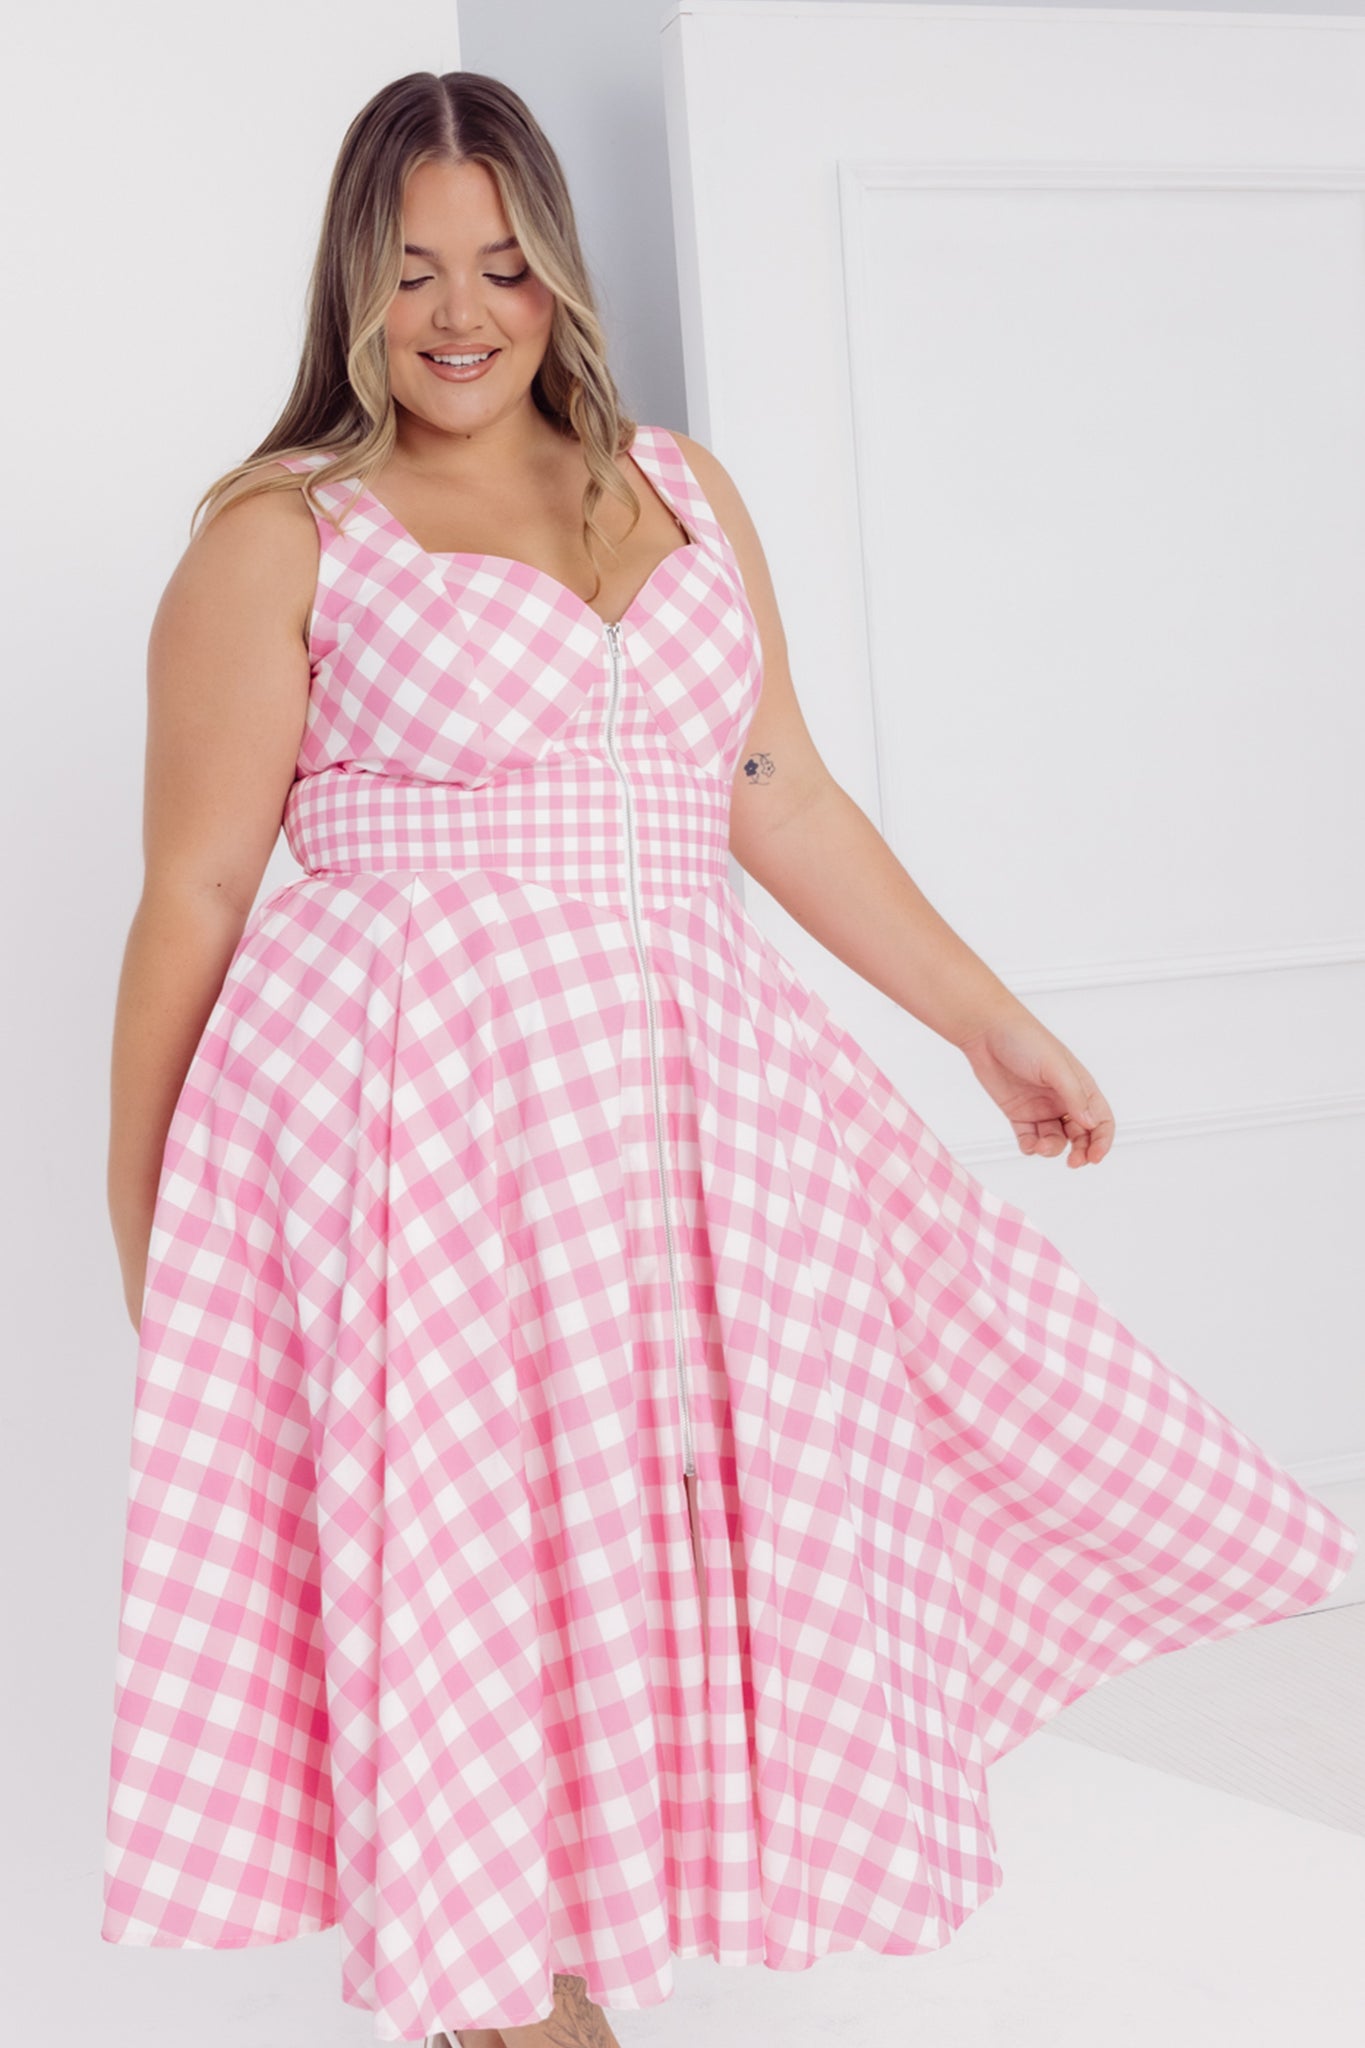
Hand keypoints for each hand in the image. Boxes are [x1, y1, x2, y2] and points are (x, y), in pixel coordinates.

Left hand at [956, 1003, 1114, 1166]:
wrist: (986, 1032)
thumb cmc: (1025, 1040)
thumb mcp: (1055, 1067)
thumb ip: (1074, 1096)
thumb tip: (1092, 1124)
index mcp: (1079, 1086)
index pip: (1100, 1119)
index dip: (1102, 1140)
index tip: (1095, 1157)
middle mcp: (1063, 1099)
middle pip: (1081, 1135)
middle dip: (1081, 1151)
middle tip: (1074, 1162)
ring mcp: (1041, 1108)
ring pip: (1055, 1140)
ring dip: (1052, 1149)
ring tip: (1041, 1146)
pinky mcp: (1018, 1113)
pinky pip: (1029, 1138)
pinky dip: (1031, 1147)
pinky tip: (1028, 1144)